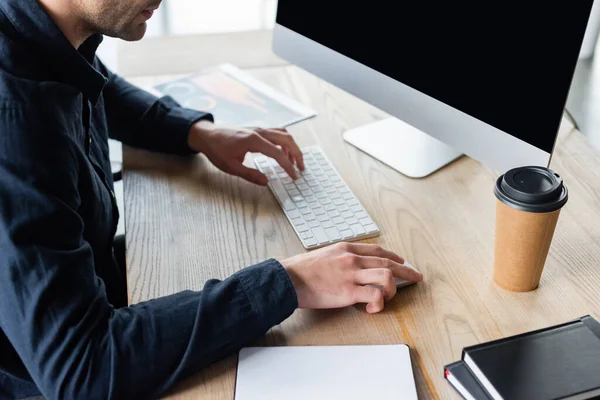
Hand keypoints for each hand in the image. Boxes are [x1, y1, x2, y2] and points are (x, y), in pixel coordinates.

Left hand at [188, 120, 304, 185]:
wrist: (207, 135)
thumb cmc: (216, 149)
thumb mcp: (231, 167)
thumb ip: (250, 175)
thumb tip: (266, 182)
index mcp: (253, 140)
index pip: (278, 153)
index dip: (288, 166)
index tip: (294, 176)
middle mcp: (259, 131)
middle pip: (286, 139)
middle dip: (297, 154)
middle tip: (301, 168)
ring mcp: (259, 129)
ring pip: (283, 134)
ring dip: (292, 147)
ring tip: (294, 162)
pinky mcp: (257, 130)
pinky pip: (276, 133)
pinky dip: (284, 142)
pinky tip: (282, 153)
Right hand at [281, 243, 422, 313]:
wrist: (288, 278)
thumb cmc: (300, 269)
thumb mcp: (322, 255)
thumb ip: (338, 258)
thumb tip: (346, 267)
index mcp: (345, 248)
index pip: (377, 250)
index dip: (393, 256)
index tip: (402, 262)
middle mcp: (352, 259)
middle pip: (387, 262)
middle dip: (406, 271)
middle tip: (416, 277)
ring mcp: (351, 275)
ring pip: (386, 276)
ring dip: (392, 288)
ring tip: (387, 297)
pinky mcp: (349, 292)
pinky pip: (375, 296)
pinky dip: (379, 304)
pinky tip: (373, 309)